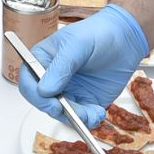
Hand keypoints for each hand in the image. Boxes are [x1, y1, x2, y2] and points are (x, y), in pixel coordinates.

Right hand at [18, 3, 148, 127]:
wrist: (126, 40)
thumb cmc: (98, 33)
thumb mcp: (77, 44)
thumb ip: (61, 66)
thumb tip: (45, 90)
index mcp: (42, 61)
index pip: (28, 83)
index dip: (36, 96)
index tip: (52, 102)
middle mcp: (52, 79)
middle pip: (44, 103)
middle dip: (60, 111)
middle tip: (76, 112)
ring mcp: (69, 92)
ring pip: (63, 115)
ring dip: (77, 118)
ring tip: (92, 112)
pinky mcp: (85, 101)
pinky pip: (82, 118)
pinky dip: (89, 120)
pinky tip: (98, 112)